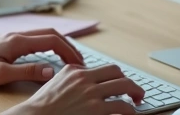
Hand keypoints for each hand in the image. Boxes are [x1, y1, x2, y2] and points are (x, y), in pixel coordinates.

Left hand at [0, 28, 85, 88]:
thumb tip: (51, 71)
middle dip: (69, 46)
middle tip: (80, 63)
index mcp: (18, 41)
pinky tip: (53, 56)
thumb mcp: (1, 74)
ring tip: (71, 60)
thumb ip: (27, 71)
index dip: (68, 51)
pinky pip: (37, 39)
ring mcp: (15, 37)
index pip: (51, 40)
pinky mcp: (12, 42)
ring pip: (45, 34)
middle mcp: (18, 35)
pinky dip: (50, 45)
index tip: (79, 64)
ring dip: (60, 44)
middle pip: (52, 34)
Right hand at [14, 63, 145, 114]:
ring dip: (135, 95)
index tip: (122, 84)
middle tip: (136, 93)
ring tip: (137, 103)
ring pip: (125, 87)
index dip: (118, 77)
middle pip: (118, 74)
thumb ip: (73, 78)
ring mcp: (92, 95)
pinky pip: (122, 107)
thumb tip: (87, 79)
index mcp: (75, 71)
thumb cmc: (42, 106)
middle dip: (130, 83)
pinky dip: (130, 111)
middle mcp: (85, 79)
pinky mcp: (97, 111)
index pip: (105, 68)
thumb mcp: (56, 82)